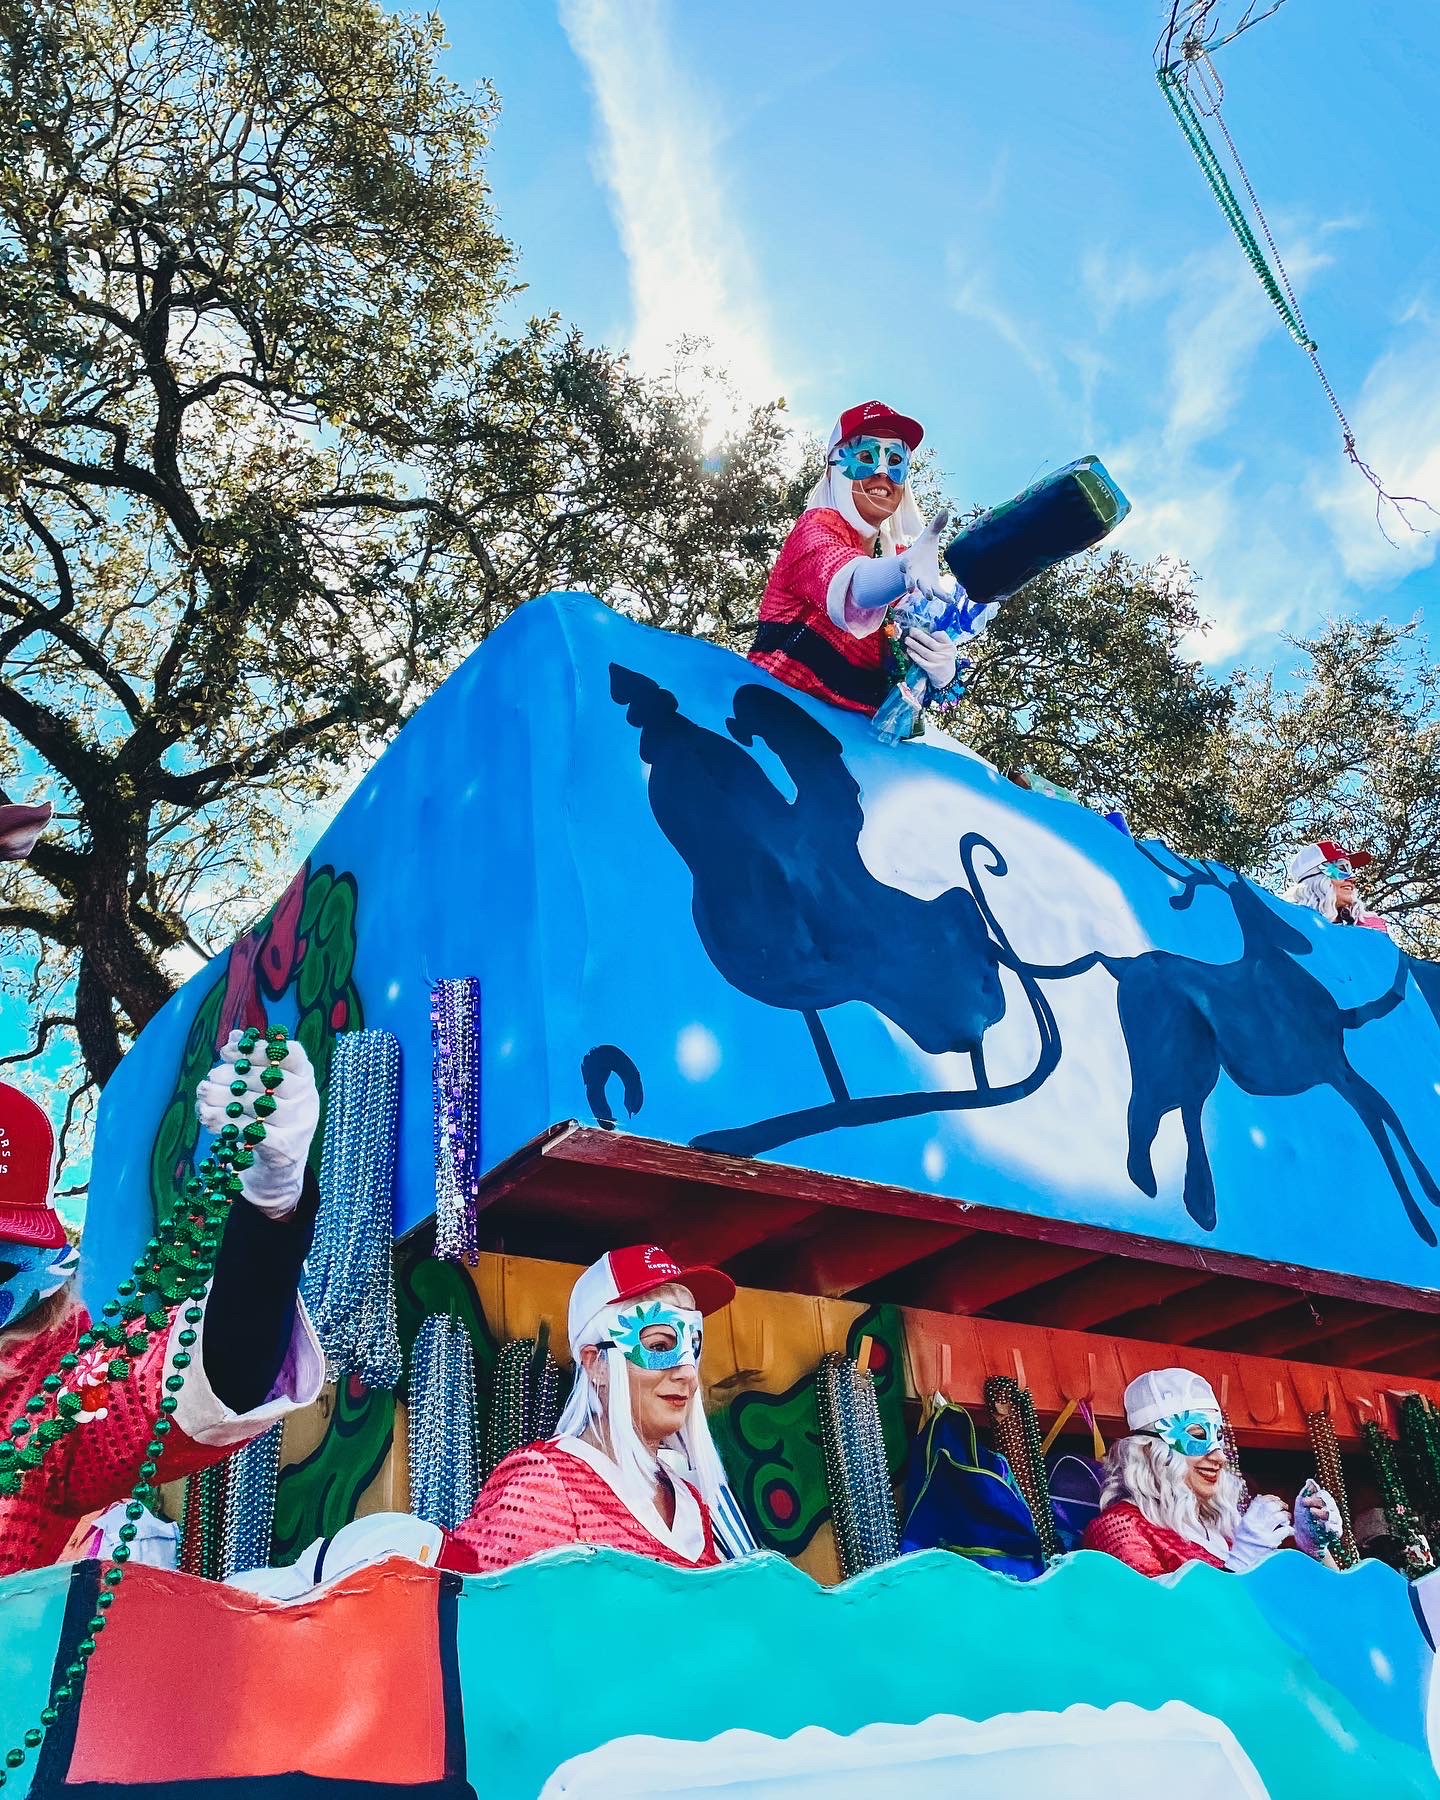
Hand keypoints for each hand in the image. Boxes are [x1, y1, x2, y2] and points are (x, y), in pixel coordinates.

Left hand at [196, 1031, 319, 1218]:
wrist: (278, 1170)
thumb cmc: (267, 1120)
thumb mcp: (265, 1091)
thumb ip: (252, 1063)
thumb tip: (236, 1036)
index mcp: (306, 1078)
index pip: (290, 1054)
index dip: (257, 1049)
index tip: (226, 1051)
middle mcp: (308, 1100)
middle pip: (269, 1080)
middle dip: (231, 1078)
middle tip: (207, 1080)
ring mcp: (299, 1126)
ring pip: (257, 1106)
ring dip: (223, 1101)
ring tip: (202, 1099)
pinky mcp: (284, 1150)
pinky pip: (251, 1132)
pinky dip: (226, 1124)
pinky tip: (208, 1119)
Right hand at [897, 508, 949, 600]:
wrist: (920, 565)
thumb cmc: (923, 550)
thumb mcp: (929, 536)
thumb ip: (936, 525)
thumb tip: (946, 510)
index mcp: (910, 561)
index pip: (905, 563)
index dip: (904, 565)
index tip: (902, 566)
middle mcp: (914, 574)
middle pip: (911, 579)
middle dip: (910, 583)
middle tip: (911, 588)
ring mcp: (922, 582)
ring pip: (923, 588)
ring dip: (925, 592)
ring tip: (929, 596)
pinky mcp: (933, 587)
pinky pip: (938, 593)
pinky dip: (943, 597)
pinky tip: (951, 600)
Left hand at [904, 625, 957, 689]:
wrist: (947, 677)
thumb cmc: (944, 659)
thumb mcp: (947, 650)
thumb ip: (940, 641)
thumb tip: (925, 630)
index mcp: (949, 646)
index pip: (941, 635)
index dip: (933, 632)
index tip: (927, 632)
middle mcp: (945, 653)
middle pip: (930, 642)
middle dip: (919, 635)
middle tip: (911, 630)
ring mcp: (938, 661)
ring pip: (924, 651)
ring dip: (913, 644)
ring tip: (907, 639)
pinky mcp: (931, 669)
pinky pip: (920, 660)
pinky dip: (914, 655)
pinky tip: (909, 651)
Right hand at [1225, 1493, 1291, 1571]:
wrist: (1243, 1562)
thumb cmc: (1244, 1544)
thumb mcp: (1242, 1526)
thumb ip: (1251, 1514)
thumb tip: (1261, 1500)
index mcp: (1247, 1520)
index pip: (1259, 1502)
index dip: (1269, 1498)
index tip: (1275, 1499)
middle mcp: (1254, 1525)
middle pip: (1270, 1507)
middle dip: (1280, 1505)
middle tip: (1284, 1507)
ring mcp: (1263, 1534)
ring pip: (1278, 1517)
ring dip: (1285, 1515)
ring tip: (1287, 1517)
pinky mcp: (1272, 1543)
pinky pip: (1284, 1531)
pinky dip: (1289, 1529)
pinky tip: (1289, 1530)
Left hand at [1293, 1481, 1342, 1557]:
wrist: (1304, 1537)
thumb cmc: (1303, 1519)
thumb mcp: (1301, 1504)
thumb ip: (1306, 1492)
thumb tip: (1310, 1480)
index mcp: (1325, 1502)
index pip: (1323, 1495)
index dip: (1314, 1496)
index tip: (1303, 1501)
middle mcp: (1332, 1510)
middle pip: (1329, 1503)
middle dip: (1317, 1503)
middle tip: (1307, 1508)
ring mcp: (1336, 1521)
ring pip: (1332, 1515)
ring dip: (1321, 1513)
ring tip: (1312, 1513)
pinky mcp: (1337, 1532)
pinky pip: (1335, 1528)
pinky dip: (1328, 1526)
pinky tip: (1320, 1525)